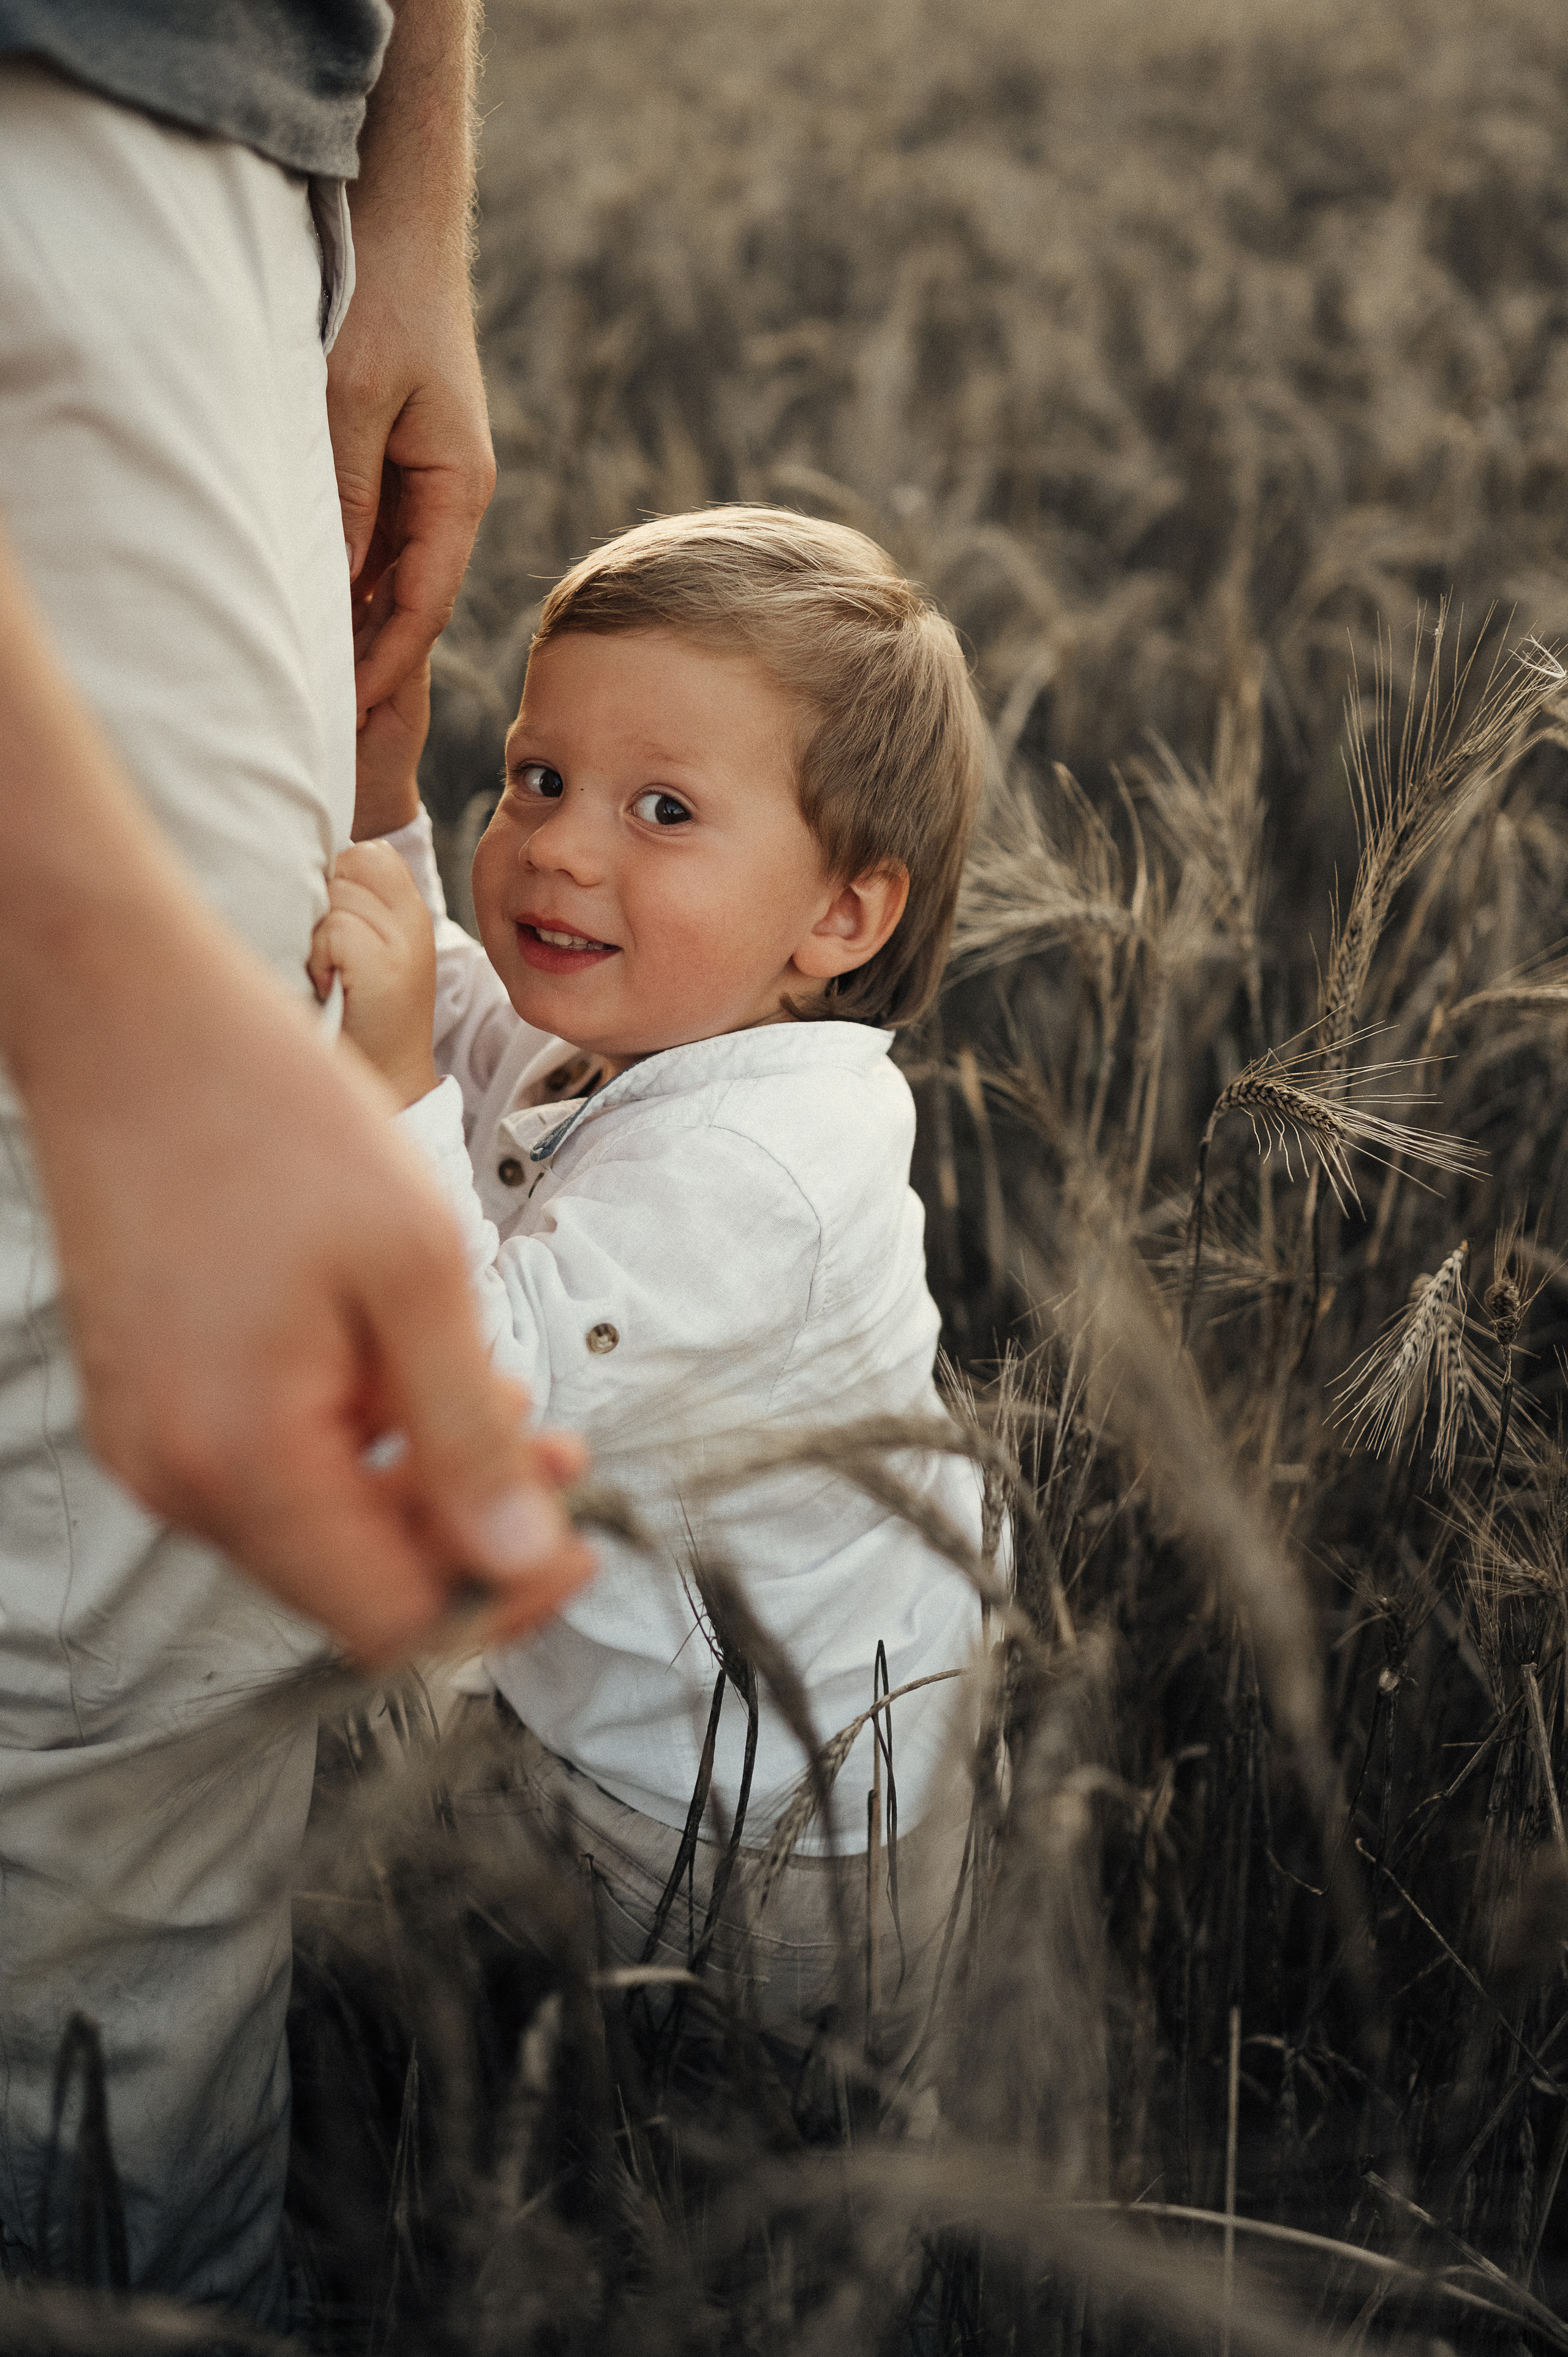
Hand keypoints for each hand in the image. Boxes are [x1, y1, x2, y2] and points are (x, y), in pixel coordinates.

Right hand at [0, 529, 592, 1665]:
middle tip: (558, 1449)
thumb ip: (468, 1433)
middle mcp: (177, 1476)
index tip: (580, 1540)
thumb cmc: (270, 1115)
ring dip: (415, 1474)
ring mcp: (151, 1441)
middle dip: (467, 1526)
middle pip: (352, 1580)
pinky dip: (351, 1434)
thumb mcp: (417, 1270)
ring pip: (315, 1522)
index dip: (501, 1594)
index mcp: (242, 1459)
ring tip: (485, 1381)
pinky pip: (269, 1462)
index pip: (390, 1620)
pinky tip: (399, 1358)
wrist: (129, 1019)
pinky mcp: (149, 1400)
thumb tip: (519, 1558)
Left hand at [311, 841, 439, 1107]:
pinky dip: (320, 957)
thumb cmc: (357, 1013)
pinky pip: (335, 929)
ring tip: (328, 973)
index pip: (367, 852)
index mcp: (409, 909)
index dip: (336, 878)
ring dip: (316, 934)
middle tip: (330, 954)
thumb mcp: (365, 949)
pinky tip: (330, 986)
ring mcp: (404, 940)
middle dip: (322, 904)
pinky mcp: (387, 965)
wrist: (386, 1077)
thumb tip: (291, 862)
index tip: (333, 926)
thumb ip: (349, 905)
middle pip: (345, 865)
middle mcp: (413, 918)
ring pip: (335, 895)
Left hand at [327, 2, 494, 720]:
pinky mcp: (406, 461)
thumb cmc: (384, 298)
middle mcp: (455, 494)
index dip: (383, 667)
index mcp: (460, 489)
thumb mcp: (353, 399)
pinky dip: (353, 581)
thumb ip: (348, 492)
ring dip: (361, 627)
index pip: (424, 605)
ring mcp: (432, 479)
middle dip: (375, 664)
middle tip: (330, 724)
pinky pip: (381, 539)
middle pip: (414, 601)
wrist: (400, 220)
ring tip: (323, 686)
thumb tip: (341, 583)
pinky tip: (322, 610)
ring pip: (396, 574)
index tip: (345, 716)